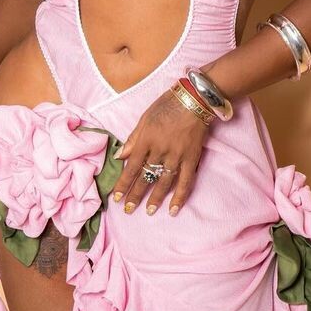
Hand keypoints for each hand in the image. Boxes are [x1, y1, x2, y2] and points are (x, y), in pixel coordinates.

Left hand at [112, 89, 210, 215]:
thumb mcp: (144, 118)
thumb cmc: (167, 105)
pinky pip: (185, 181)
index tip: (117, 197)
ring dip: (155, 198)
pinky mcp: (191, 158)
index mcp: (146, 140)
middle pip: (145, 177)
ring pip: (163, 182)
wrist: (194, 99)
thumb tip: (120, 156)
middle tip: (128, 210)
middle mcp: (160, 151)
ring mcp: (177, 156)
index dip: (123, 184)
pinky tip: (173, 209)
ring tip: (148, 211)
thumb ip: (133, 139)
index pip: (131, 167)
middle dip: (136, 195)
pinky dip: (179, 196)